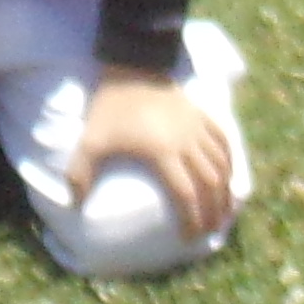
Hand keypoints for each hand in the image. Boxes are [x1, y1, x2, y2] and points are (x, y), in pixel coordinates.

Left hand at [66, 71, 237, 239]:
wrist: (132, 65)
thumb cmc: (111, 106)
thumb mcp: (90, 141)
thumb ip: (80, 174)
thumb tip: (75, 204)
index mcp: (163, 152)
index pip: (185, 194)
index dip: (191, 218)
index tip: (189, 238)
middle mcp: (187, 142)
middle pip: (210, 183)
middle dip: (214, 211)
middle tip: (211, 232)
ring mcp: (197, 127)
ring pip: (221, 163)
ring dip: (225, 189)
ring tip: (225, 210)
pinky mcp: (201, 114)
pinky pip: (222, 140)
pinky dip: (229, 160)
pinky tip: (228, 174)